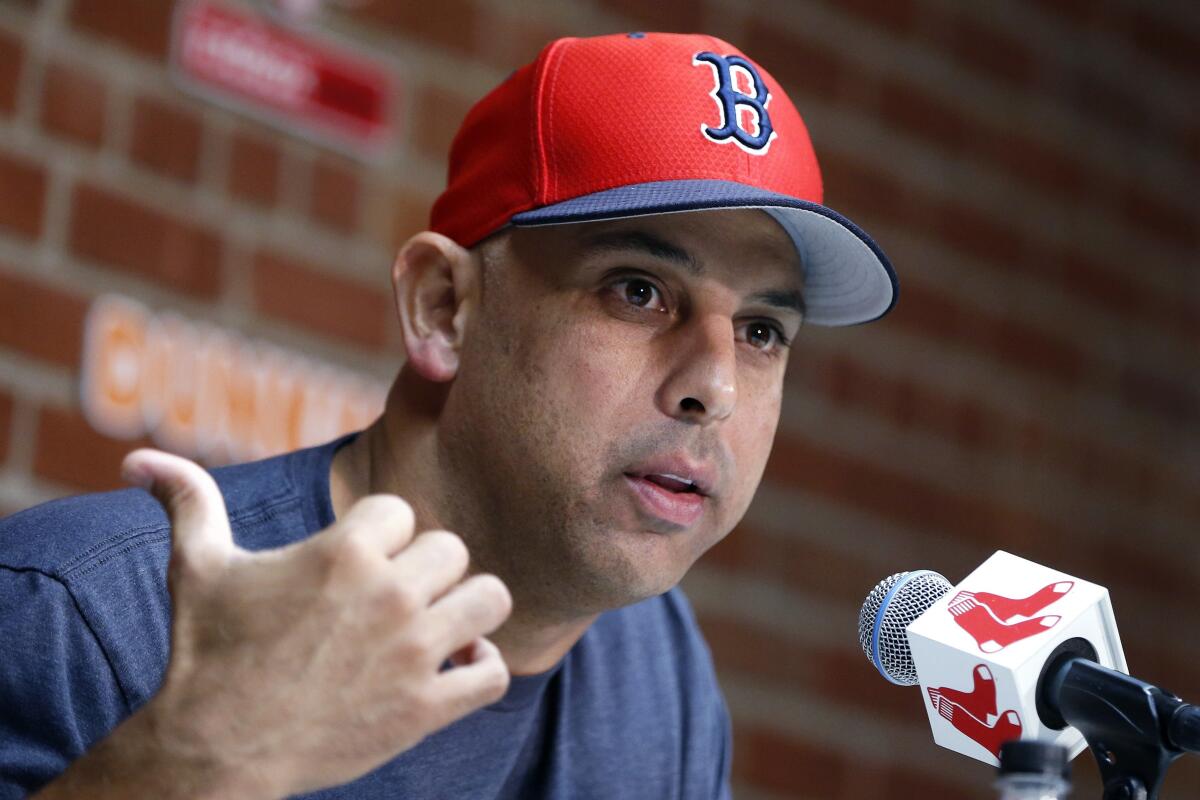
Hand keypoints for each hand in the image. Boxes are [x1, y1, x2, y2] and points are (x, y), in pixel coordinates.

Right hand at [121, 448, 512, 797]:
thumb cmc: (206, 653)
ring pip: (490, 598)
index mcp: (343, 552)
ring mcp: (412, 653)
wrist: (213, 749)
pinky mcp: (426, 708)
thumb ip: (188, 501)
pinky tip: (450, 667)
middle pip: (452, 549)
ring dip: (468, 609)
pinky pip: (494, 671)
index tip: (353, 565)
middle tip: (392, 598)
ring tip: (436, 624)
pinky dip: (481, 667)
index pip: (401, 511)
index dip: (379, 536)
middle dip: (425, 569)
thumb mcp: (197, 568)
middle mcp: (388, 595)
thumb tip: (139, 459)